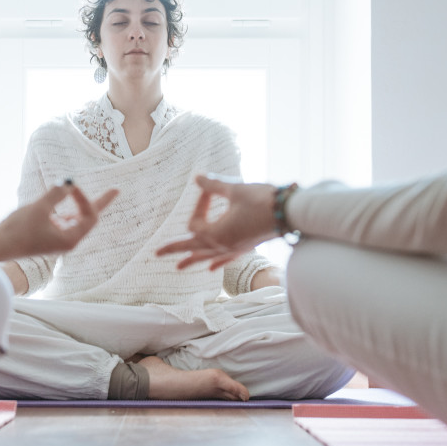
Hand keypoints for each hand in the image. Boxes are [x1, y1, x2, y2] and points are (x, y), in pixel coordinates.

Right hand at [0, 182, 118, 261]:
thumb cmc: (18, 230)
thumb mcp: (40, 208)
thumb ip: (56, 194)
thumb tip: (69, 183)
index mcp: (70, 240)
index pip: (89, 217)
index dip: (85, 199)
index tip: (71, 186)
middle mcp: (65, 242)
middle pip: (88, 219)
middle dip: (98, 203)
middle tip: (116, 190)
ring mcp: (55, 240)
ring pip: (74, 220)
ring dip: (79, 206)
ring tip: (88, 195)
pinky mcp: (44, 236)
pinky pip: (61, 222)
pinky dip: (63, 210)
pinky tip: (60, 204)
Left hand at [157, 174, 277, 269]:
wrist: (290, 213)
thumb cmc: (262, 200)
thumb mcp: (235, 190)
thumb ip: (213, 186)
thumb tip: (197, 178)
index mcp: (217, 233)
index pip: (195, 223)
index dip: (197, 205)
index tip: (206, 189)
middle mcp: (223, 245)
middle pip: (193, 249)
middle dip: (175, 250)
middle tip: (156, 254)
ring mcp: (235, 249)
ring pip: (209, 257)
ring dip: (193, 260)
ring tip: (179, 268)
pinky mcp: (247, 247)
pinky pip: (227, 258)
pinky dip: (217, 262)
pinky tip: (212, 267)